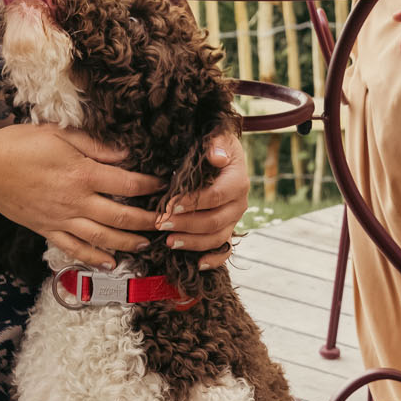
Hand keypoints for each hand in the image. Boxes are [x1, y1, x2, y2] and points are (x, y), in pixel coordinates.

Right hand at [0, 124, 160, 269]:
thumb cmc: (20, 144)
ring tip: (146, 244)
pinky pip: (74, 249)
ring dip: (128, 243)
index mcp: (83, 173)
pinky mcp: (47, 230)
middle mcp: (76, 201)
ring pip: (103, 237)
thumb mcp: (60, 134)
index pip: (128, 183)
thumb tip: (125, 153)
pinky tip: (110, 263)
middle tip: (165, 222)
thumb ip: (95, 145)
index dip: (150, 185)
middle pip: (122, 216)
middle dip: (147, 220)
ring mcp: (61, 219)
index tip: (163, 184)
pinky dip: (94, 258)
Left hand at [157, 131, 248, 267]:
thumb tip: (216, 156)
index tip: (171, 204)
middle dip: (186, 225)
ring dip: (193, 243)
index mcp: (237, 181)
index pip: (216, 196)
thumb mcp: (217, 136)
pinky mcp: (227, 229)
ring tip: (168, 242)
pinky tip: (197, 264)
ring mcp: (233, 219)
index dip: (193, 202)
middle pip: (214, 221)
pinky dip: (213, 259)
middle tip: (161, 224)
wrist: (223, 155)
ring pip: (216, 238)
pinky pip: (225, 250)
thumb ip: (216, 143)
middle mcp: (239, 203)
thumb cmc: (215, 146)